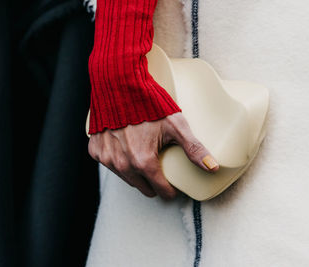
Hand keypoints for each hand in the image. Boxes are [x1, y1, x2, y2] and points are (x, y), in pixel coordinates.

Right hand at [88, 112, 218, 199]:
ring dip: (137, 172)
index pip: (161, 191)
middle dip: (154, 182)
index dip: (171, 189)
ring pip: (127, 178)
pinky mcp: (96, 151)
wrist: (118, 83)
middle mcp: (122, 165)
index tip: (175, 183)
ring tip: (145, 154)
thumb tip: (212, 167)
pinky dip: (119, 159)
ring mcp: (107, 159)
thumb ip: (194, 149)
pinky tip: (126, 146)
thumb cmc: (148, 102)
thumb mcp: (176, 125)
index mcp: (143, 162)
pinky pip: (110, 164)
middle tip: (161, 165)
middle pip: (144, 188)